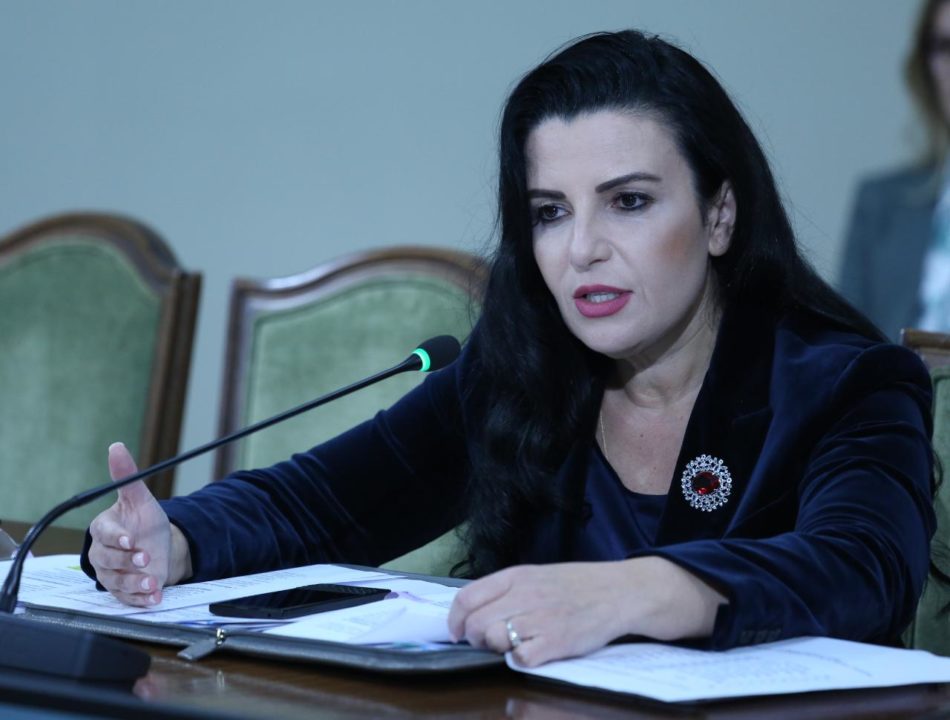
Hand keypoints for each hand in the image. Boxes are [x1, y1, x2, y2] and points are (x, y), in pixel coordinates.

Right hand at [87, 442, 189, 605]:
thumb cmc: (144, 521)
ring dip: (136, 584)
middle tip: (146, 559)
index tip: (130, 540)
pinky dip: (141, 600)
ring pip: (117, 582)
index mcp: (104, 529)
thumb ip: (127, 476)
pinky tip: (155, 599)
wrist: (160, 545)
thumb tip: (117, 446)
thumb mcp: (140, 498)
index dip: (116, 538)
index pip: (104, 534)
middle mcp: (103, 553)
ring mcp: (112, 574)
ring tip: (154, 583)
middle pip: (108, 561)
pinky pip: (128, 599)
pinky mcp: (123, 591)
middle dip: (127, 562)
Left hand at [447, 558, 726, 666]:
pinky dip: (521, 660)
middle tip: (487, 642)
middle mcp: (524, 595)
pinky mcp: (555, 642)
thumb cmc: (576, 586)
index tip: (457, 632)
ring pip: (492, 639)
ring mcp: (539, 619)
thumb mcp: (537, 575)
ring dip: (496, 648)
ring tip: (513, 644)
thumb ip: (506, 590)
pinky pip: (520, 659)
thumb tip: (472, 611)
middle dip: (474, 638)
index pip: (466, 597)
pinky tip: (533, 652)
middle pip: (475, 623)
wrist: (619, 592)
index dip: (455, 620)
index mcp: (516, 576)